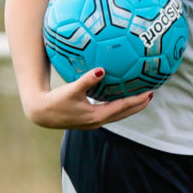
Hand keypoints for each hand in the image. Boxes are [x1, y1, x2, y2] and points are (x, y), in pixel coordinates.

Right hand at [22, 65, 155, 130]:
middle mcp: (97, 121)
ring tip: (141, 98)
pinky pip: (109, 112)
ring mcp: (93, 122)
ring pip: (117, 114)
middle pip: (124, 113)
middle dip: (138, 104)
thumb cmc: (55, 101)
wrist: (41, 114)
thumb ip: (87, 80)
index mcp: (96, 116)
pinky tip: (119, 98)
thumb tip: (102, 69)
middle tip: (151, 94)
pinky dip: (119, 106)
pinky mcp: (88, 120)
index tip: (150, 92)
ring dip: (130, 107)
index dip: (137, 100)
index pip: (122, 107)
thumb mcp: (71, 89)